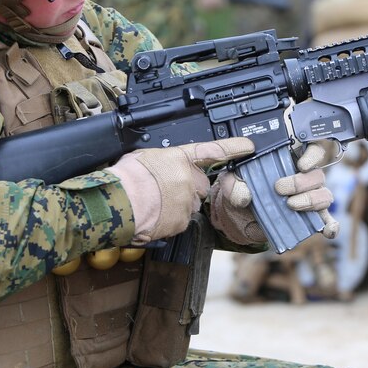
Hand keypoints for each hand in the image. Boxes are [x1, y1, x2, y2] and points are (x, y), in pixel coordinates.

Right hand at [109, 138, 254, 243]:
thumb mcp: (145, 156)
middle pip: (199, 185)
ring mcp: (188, 201)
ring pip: (189, 204)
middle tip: (164, 190)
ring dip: (176, 205)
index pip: (214, 150)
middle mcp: (189, 179)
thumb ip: (164, 160)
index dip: (234, 147)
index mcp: (181, 158)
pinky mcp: (182, 221)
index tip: (249, 146)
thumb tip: (164, 166)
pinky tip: (154, 215)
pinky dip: (169, 220)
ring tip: (154, 204)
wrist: (118, 202)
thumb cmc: (125, 178)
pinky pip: (180, 221)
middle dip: (187, 188)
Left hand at [209, 142, 339, 245]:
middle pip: (318, 175)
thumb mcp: (232, 182)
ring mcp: (309, 197)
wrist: (239, 214)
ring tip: (290, 205)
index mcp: (289, 160)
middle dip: (301, 183)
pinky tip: (327, 231)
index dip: (313, 155)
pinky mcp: (309, 218)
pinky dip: (330, 226)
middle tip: (279, 189)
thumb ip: (234, 184)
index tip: (301, 165)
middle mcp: (304, 177)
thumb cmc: (241, 188)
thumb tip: (245, 195)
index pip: (312, 149)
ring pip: (324, 195)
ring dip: (310, 201)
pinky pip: (327, 220)